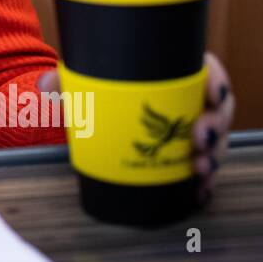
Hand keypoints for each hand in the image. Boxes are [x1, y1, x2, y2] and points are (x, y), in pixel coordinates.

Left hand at [36, 51, 234, 204]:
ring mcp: (193, 128)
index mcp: (176, 71)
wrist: (100, 115)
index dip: (217, 80)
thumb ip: (68, 83)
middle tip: (200, 138)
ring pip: (216, 141)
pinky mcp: (187, 154)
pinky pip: (205, 166)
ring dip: (214, 156)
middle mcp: (191, 99)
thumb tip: (44, 85)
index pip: (206, 69)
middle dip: (216, 124)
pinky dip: (204, 181)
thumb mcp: (87, 85)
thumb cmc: (103, 91)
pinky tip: (199, 191)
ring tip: (200, 169)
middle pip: (218, 109)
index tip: (213, 92)